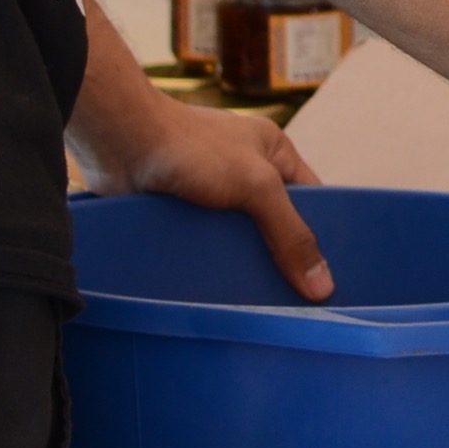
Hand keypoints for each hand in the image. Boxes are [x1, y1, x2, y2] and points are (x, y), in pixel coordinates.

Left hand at [67, 84, 333, 300]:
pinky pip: (205, 245)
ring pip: (237, 239)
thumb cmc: (193, 148)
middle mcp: (244, 170)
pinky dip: (209, 264)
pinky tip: (215, 292)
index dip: (320, 234)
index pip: (310, 198)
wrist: (121, 141)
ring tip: (254, 306)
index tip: (326, 279)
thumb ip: (290, 234)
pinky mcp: (180, 212)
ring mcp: (210, 192)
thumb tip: (323, 286)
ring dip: (240, 265)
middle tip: (292, 303)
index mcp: (273, 151)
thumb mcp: (257, 187)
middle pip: (273, 223)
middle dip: (279, 258)